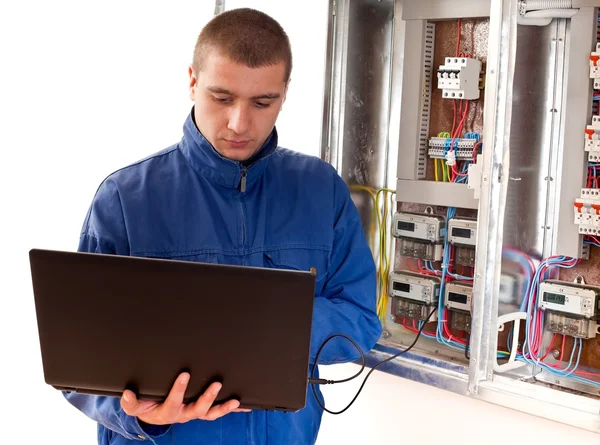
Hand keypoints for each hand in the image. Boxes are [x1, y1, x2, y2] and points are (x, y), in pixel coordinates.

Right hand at [120, 372, 249, 425]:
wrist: (153, 412)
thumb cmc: (146, 405)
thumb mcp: (135, 406)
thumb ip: (131, 402)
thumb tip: (127, 394)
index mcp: (167, 411)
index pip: (174, 401)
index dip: (179, 389)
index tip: (184, 374)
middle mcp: (184, 413)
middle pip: (197, 409)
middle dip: (208, 398)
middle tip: (216, 385)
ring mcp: (195, 412)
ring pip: (210, 413)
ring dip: (223, 407)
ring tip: (235, 400)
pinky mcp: (203, 409)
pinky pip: (219, 410)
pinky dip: (232, 409)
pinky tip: (245, 404)